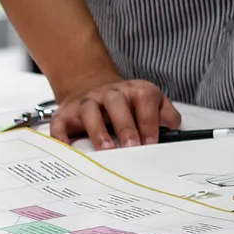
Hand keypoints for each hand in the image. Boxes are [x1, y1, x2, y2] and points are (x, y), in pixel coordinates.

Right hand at [50, 77, 179, 149]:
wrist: (89, 84)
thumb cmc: (123, 102)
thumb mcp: (148, 100)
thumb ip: (164, 112)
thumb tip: (174, 125)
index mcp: (133, 90)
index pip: (145, 99)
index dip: (149, 120)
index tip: (151, 142)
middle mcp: (109, 93)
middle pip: (117, 103)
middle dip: (126, 126)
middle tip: (132, 148)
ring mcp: (86, 102)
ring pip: (90, 110)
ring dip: (98, 130)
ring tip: (105, 149)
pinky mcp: (65, 113)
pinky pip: (60, 124)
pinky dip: (61, 137)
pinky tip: (67, 149)